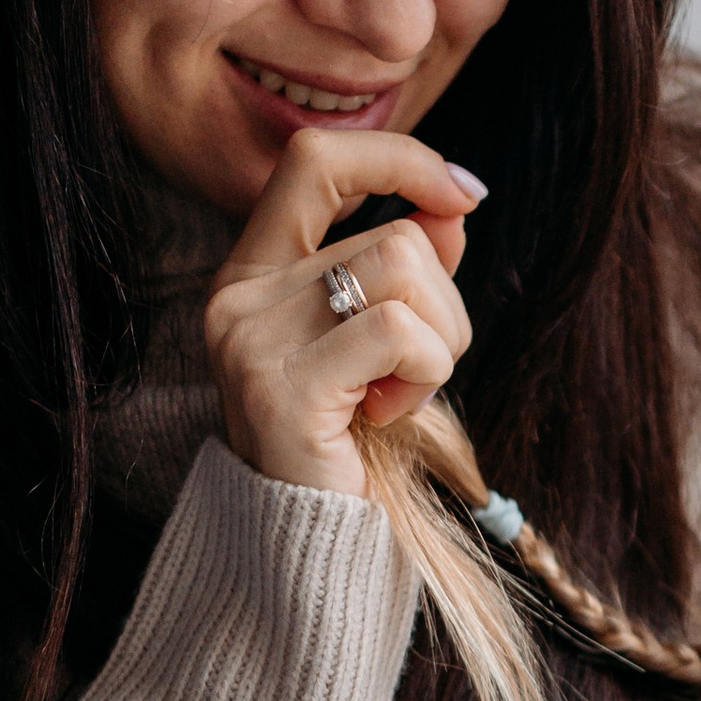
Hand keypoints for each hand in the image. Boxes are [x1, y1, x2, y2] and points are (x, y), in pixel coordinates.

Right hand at [203, 127, 484, 495]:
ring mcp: (252, 339)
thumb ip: (408, 272)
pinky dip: (425, 375)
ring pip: (405, 270)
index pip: (315, 159)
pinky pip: (400, 333)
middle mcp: (239, 295)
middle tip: (418, 371)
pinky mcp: (283, 386)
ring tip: (400, 393)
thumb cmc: (350, 441)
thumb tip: (452, 205)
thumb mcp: (381, 345)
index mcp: (254, 272)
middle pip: (395, 235)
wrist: (308, 542)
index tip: (462, 193)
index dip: (398, 158)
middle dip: (446, 304)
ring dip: (441, 341)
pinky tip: (386, 414)